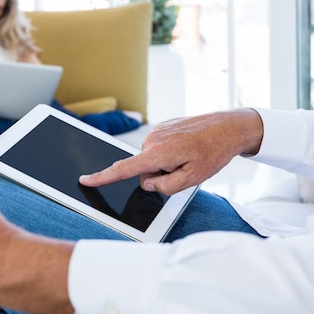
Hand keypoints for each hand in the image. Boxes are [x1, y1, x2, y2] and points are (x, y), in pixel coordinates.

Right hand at [80, 108, 262, 195]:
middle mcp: (153, 140)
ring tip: (188, 156)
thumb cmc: (212, 152)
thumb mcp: (192, 179)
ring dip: (165, 163)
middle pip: (143, 170)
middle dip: (159, 175)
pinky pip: (157, 148)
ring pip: (151, 160)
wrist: (227, 127)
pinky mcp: (162, 126)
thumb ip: (164, 187)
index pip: (123, 170)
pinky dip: (168, 153)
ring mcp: (157, 131)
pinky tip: (186, 148)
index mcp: (158, 154)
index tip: (85, 180)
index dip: (103, 177)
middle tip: (185, 167)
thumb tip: (147, 184)